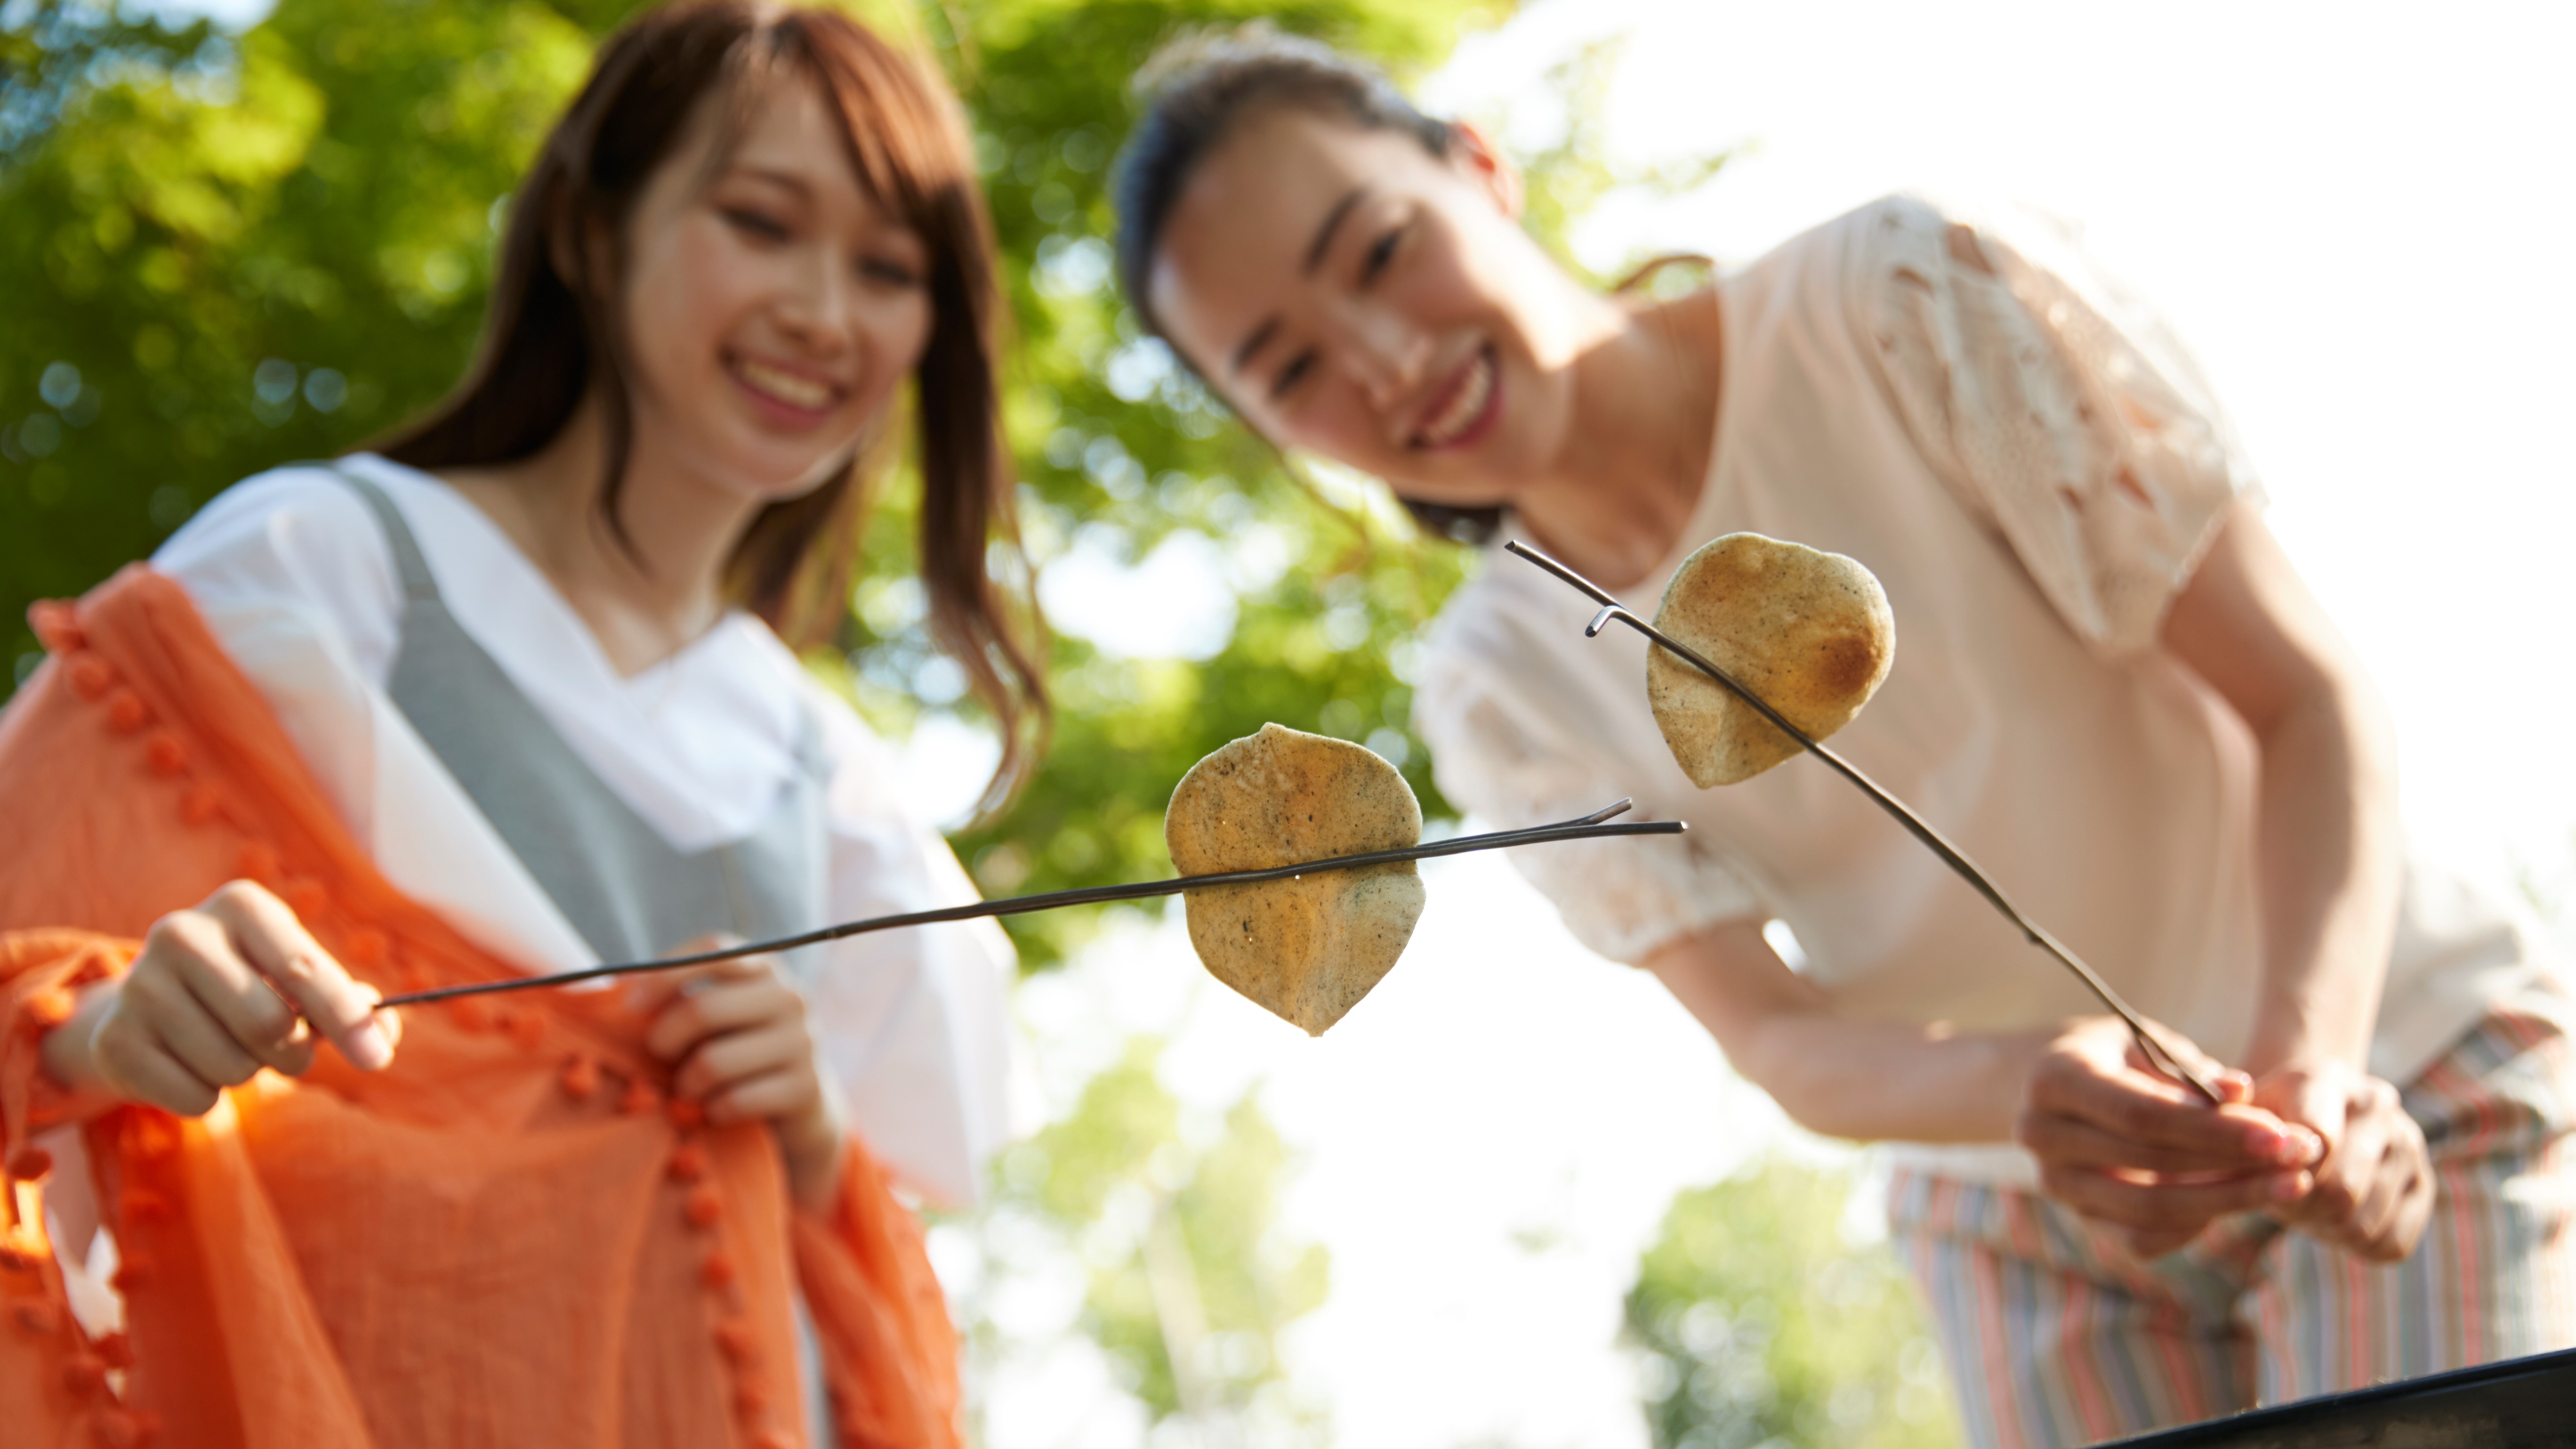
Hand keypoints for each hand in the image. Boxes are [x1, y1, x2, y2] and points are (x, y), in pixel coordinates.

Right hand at [45, 880, 399, 1115]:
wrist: (152, 1006)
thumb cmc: (251, 986)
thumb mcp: (300, 979)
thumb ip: (351, 1003)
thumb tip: (381, 1034)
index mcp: (241, 905)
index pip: (303, 968)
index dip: (344, 1017)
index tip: (377, 1058)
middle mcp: (182, 933)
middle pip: (268, 1024)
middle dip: (294, 1052)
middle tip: (286, 1048)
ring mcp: (139, 985)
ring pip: (233, 1066)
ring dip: (250, 1074)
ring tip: (232, 1048)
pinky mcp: (115, 1040)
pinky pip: (195, 1098)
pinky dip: (210, 1098)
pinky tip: (193, 1067)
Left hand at [637, 944, 845, 1211]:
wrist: (799, 1106)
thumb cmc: (736, 1052)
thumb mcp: (712, 1018)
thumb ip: (676, 997)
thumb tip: (614, 986)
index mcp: (764, 969)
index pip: (713, 950)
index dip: (664, 974)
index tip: (629, 1005)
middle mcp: (789, 997)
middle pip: (704, 1008)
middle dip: (665, 1038)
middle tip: (657, 1054)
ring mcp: (803, 1041)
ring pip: (716, 1061)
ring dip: (687, 1083)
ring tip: (687, 1089)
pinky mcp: (805, 1087)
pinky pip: (737, 1100)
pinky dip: (714, 1111)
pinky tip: (714, 1110)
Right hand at [2019, 1016, 2319, 1257]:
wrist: (2060, 1089)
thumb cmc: (2118, 1057)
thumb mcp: (2150, 1044)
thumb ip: (2192, 1072)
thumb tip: (2242, 1094)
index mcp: (2054, 1079)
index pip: (2141, 1115)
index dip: (2212, 1130)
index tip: (2279, 1134)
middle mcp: (2041, 1134)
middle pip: (2149, 1163)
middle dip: (2234, 1164)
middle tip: (2301, 1156)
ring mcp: (2056, 1183)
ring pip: (2150, 1210)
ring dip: (2228, 1200)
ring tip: (2289, 1183)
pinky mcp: (2080, 1217)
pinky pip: (2143, 1239)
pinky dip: (2196, 1225)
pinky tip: (2238, 1198)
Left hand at [2250, 1060, 2430, 1261]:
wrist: (2302, 1119)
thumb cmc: (2259, 1123)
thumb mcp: (2234, 1117)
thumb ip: (2228, 1121)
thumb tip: (2261, 1130)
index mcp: (2324, 1078)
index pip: (2317, 1139)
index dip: (2286, 1174)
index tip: (2265, 1179)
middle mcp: (2376, 1104)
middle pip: (2341, 1189)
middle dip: (2302, 1208)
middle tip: (2282, 1202)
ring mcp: (2408, 1143)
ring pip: (2364, 1222)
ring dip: (2325, 1227)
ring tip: (2305, 1207)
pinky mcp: (2423, 1184)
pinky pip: (2392, 1242)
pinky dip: (2356, 1244)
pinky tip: (2334, 1220)